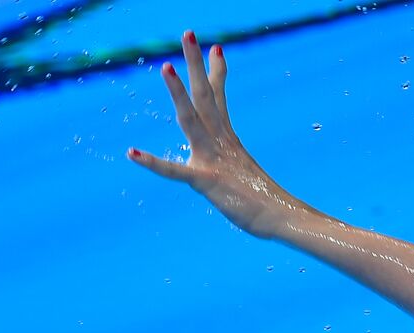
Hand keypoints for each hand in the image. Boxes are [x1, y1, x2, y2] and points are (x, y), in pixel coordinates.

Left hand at [128, 31, 292, 237]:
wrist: (281, 217)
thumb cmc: (268, 201)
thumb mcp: (248, 175)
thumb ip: (237, 166)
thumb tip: (241, 167)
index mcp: (229, 140)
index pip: (220, 99)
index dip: (217, 73)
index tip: (216, 47)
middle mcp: (221, 143)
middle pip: (205, 96)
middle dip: (196, 65)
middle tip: (188, 33)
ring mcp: (213, 159)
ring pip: (191, 119)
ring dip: (178, 93)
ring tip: (165, 67)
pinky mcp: (206, 181)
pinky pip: (175, 171)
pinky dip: (153, 163)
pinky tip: (132, 153)